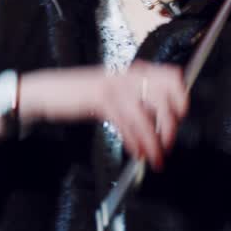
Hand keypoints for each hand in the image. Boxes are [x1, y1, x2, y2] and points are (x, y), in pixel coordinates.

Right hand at [22, 62, 187, 169]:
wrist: (48, 90)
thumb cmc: (80, 93)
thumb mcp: (114, 90)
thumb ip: (135, 97)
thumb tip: (161, 114)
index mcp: (132, 72)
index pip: (170, 75)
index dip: (180, 95)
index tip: (181, 115)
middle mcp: (126, 76)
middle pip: (162, 97)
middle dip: (169, 125)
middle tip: (168, 144)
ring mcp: (113, 86)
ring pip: (143, 116)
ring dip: (152, 141)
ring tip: (155, 158)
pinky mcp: (99, 100)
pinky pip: (124, 124)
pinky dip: (133, 141)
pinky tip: (136, 152)